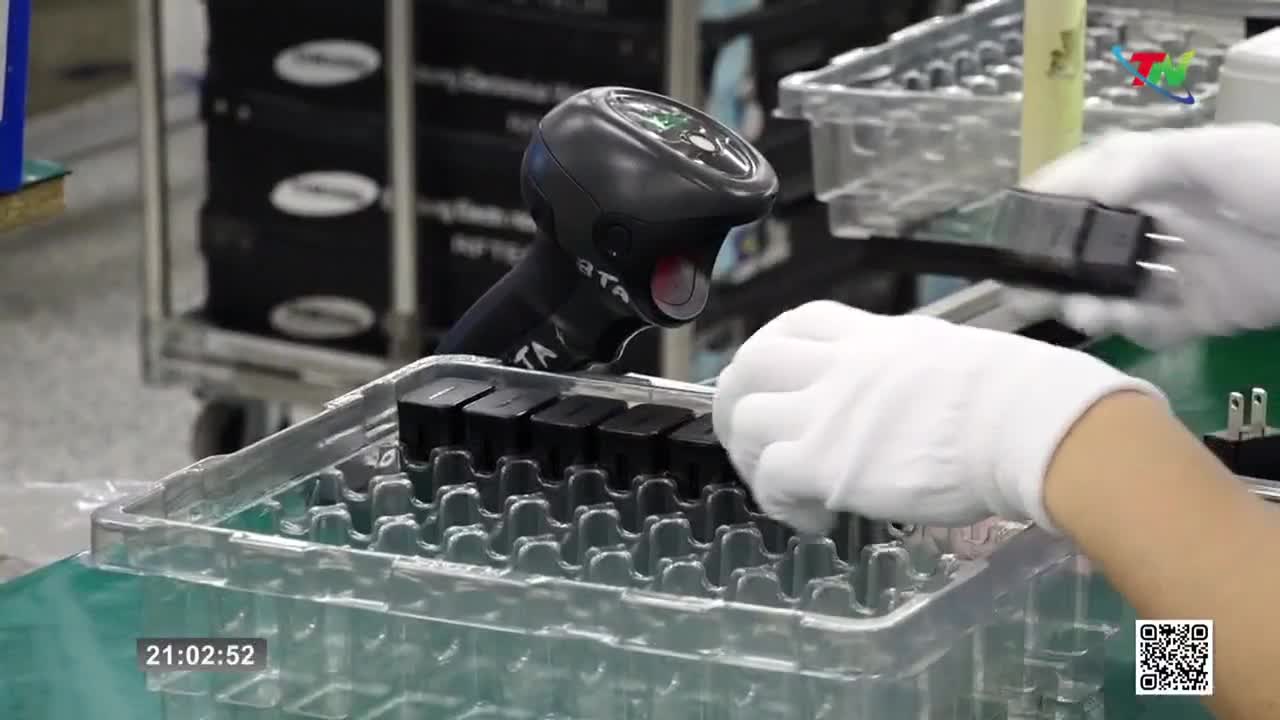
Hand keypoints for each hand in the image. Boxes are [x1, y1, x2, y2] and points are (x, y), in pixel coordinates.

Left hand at [712, 301, 1164, 533]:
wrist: (1029, 424)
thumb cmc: (1014, 395)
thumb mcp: (947, 355)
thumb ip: (904, 370)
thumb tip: (899, 391)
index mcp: (871, 338)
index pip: (797, 324)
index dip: (773, 353)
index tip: (778, 384)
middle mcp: (838, 367)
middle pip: (749, 365)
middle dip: (736, 402)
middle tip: (752, 440)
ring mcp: (826, 413)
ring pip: (745, 421)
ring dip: (753, 457)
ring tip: (785, 487)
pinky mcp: (825, 463)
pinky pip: (770, 479)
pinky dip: (778, 502)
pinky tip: (812, 517)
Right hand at [1007, 123, 1279, 348]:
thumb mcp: (1216, 156)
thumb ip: (1145, 166)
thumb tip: (1081, 188)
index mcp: (1169, 176)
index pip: (1097, 183)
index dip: (1054, 199)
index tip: (1013, 221)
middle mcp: (1173, 220)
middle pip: (1099, 242)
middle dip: (1056, 262)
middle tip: (1016, 285)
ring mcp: (1190, 268)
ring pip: (1119, 287)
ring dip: (1086, 297)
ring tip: (1071, 306)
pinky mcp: (1210, 311)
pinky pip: (1156, 323)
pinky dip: (1127, 325)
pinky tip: (1111, 320)